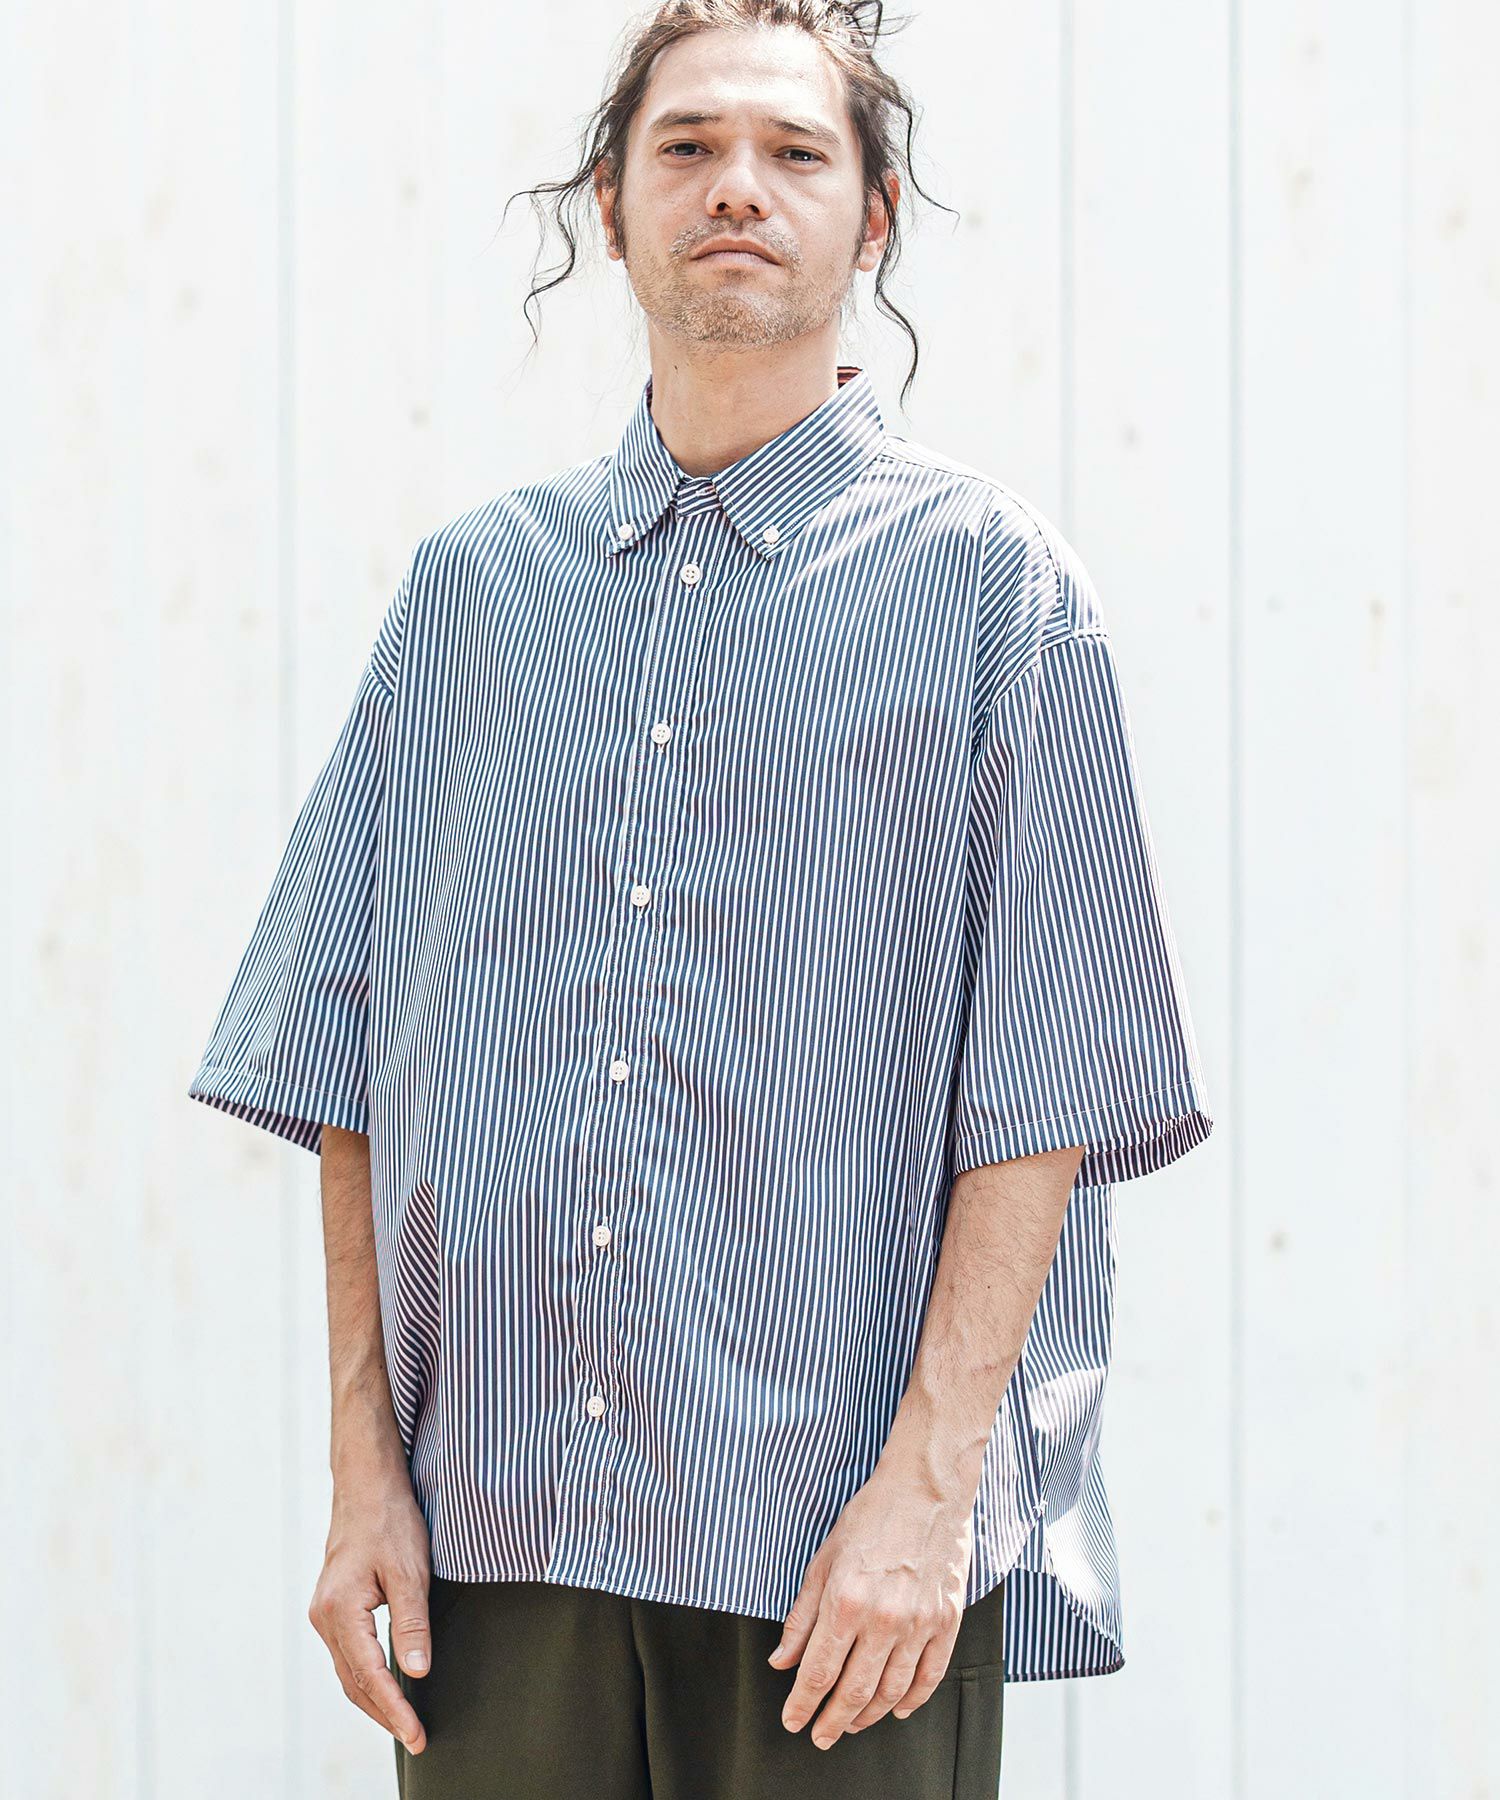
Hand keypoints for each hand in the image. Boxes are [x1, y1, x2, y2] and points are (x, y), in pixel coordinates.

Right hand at [307, 1463, 434, 1755]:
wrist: (366, 1485)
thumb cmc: (390, 1520)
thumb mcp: (410, 1570)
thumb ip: (412, 1623)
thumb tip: (415, 1673)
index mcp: (340, 1610)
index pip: (369, 1676)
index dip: (394, 1710)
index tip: (417, 1735)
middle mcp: (324, 1618)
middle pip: (353, 1683)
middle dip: (385, 1715)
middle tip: (418, 1739)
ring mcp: (325, 1614)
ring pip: (348, 1673)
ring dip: (375, 1701)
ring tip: (406, 1724)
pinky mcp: (333, 1608)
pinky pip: (348, 1655)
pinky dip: (368, 1678)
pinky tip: (389, 1687)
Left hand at [768, 1465, 974, 1748]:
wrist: (925, 1490)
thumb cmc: (870, 1517)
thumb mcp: (823, 1560)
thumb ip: (801, 1616)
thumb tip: (782, 1661)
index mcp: (845, 1601)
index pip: (818, 1673)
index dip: (803, 1704)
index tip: (793, 1721)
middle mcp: (883, 1619)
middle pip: (854, 1692)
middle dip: (832, 1721)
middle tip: (820, 1736)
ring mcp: (919, 1623)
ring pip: (891, 1691)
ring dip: (868, 1716)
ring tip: (852, 1724)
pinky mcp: (946, 1622)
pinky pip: (929, 1677)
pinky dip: (912, 1700)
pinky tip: (896, 1708)